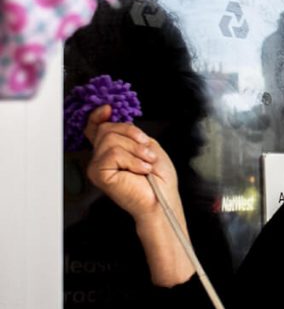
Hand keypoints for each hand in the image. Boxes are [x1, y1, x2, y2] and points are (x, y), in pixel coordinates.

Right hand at [84, 105, 177, 223]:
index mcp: (113, 150)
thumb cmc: (159, 179)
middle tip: (147, 152)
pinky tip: (140, 170)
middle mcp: (101, 157)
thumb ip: (129, 133)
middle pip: (107, 129)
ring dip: (136, 150)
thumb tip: (113, 117)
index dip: (98, 116)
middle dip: (133, 136)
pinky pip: (113, 153)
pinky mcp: (98, 174)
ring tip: (145, 163)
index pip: (95, 128)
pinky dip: (132, 160)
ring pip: (111, 139)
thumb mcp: (147, 146)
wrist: (163, 199)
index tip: (108, 109)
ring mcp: (97, 166)